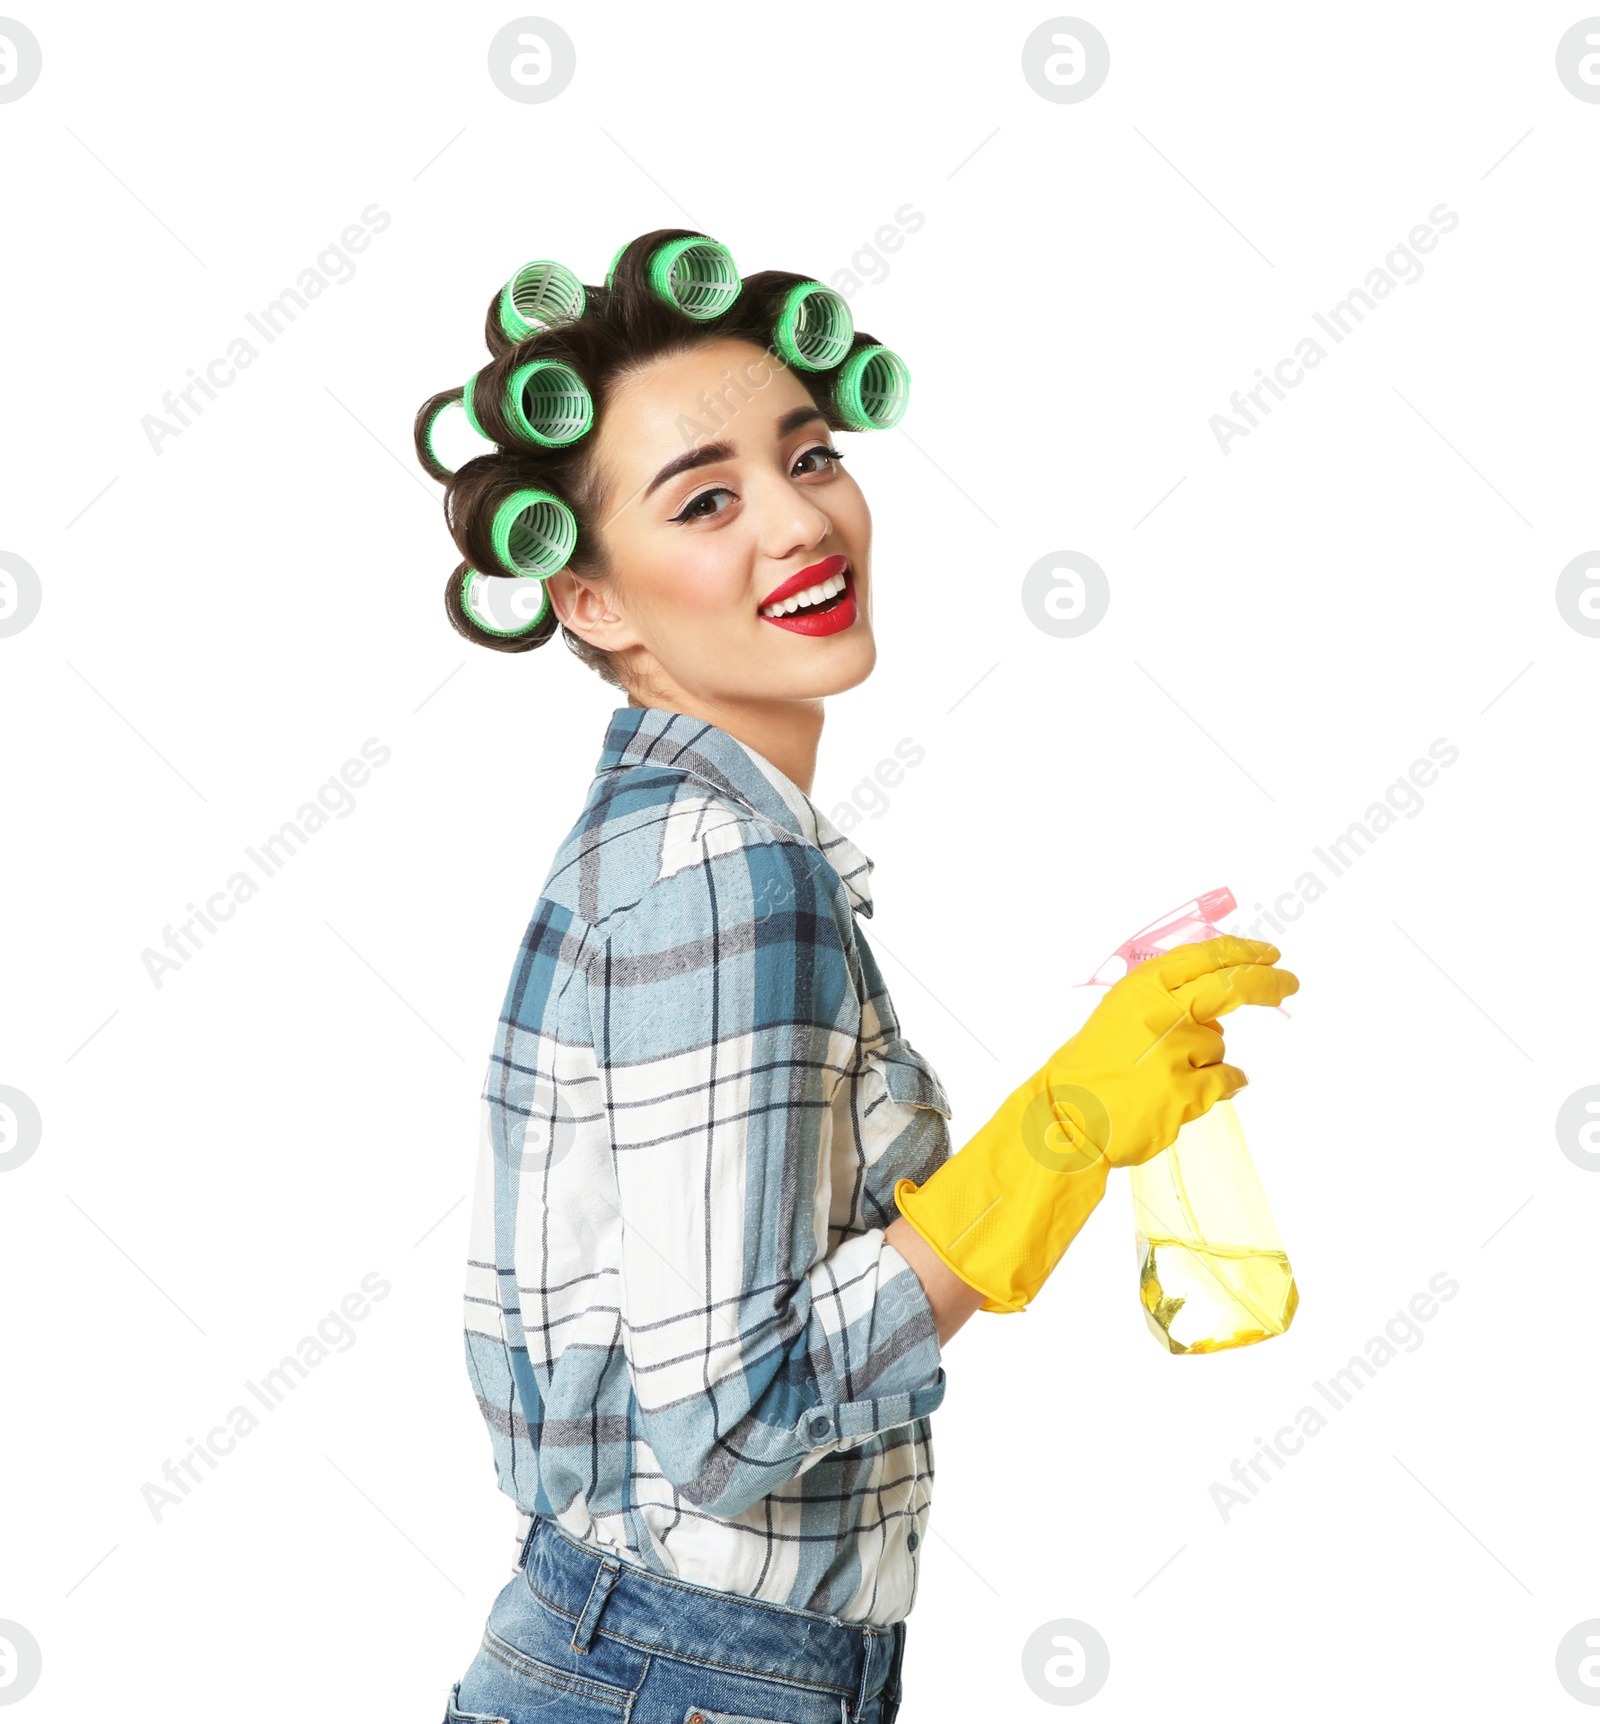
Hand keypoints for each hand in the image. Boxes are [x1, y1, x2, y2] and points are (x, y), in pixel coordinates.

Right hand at [893, 934, 1299, 1313]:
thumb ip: (1161, 1001)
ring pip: (1219, 1046)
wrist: (1065, 1116)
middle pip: (1231, 987)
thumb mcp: (1119, 1014)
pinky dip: (1227, 1083)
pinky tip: (1201, 1091)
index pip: (1204, 956)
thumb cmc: (1090, 1067)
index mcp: (1141, 987)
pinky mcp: (1186, 1091)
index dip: (1242, 951)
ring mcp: (1175, 1052)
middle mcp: (1161, 1012)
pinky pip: (1227, 1079)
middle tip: (1289, 984)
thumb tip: (1212, 1006)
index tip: (1268, 953)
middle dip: (1268, 983)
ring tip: (1164, 1077)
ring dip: (1205, 1060)